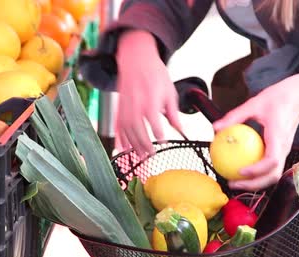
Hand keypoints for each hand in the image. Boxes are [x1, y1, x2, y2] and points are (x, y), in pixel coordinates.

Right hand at [115, 30, 182, 155]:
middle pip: (137, 127)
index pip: (153, 119)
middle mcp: (135, 102)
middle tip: (151, 155)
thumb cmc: (154, 73)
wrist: (136, 58)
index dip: (158, 133)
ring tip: (140, 156)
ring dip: (132, 144)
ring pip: (126, 129)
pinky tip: (123, 149)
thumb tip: (181, 130)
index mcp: (150, 97)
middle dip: (143, 143)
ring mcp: (125, 105)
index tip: (164, 142)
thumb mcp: (169, 90)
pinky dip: (119, 138)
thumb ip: (173, 113)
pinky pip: (118, 125)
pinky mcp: (119, 107)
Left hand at [213, 75, 298, 190]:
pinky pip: (271, 168)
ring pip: (273, 175)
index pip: (272, 160)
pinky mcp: (281, 152)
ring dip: (256, 183)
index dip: (257, 170)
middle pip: (273, 175)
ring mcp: (284, 152)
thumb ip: (235, 116)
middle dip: (254, 185)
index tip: (240, 171)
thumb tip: (216, 127)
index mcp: (279, 137)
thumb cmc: (280, 99)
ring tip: (236, 182)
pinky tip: (242, 171)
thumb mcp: (254, 103)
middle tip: (233, 183)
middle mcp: (284, 148)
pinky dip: (258, 174)